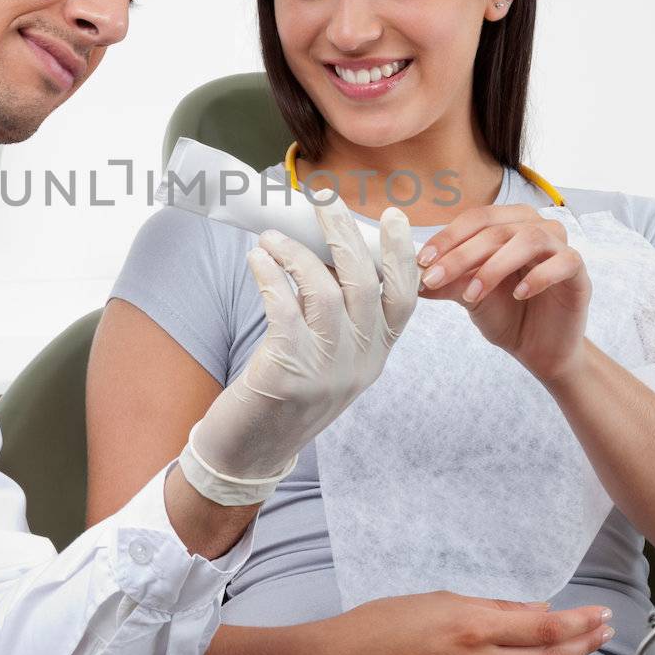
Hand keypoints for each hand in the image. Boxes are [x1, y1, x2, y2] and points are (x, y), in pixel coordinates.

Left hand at [181, 192, 417, 504]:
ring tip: (269, 238)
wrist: (250, 453)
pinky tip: (257, 260)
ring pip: (324, 291)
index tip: (393, 215)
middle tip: (325, 201)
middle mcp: (359, 363)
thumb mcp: (327, 358)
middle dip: (345, 235)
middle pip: (366, 284)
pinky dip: (272, 275)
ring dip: (295, 253)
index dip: (401, 254)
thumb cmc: (284, 393)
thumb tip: (329, 251)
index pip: (404, 298)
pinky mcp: (288, 374)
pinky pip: (285, 309)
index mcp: (375, 355)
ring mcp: (327, 371)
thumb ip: (339, 315)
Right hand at [312, 591, 613, 654]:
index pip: (542, 627)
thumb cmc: (380, 626)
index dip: (578, 622)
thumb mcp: (438, 599)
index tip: (599, 613)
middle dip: (584, 643)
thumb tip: (532, 610)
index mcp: (472, 626)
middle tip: (605, 629)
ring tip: (588, 647)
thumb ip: (492, 607)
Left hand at [417, 204, 590, 385]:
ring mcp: (560, 247)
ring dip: (495, 266)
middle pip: (497, 228)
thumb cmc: (507, 316)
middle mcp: (535, 227)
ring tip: (473, 295)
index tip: (423, 261)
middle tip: (436, 279)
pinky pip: (563, 261)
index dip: (448, 237)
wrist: (540, 350)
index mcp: (508, 225)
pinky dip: (538, 276)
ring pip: (529, 239)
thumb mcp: (470, 297)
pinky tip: (518, 294)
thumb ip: (447, 281)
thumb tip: (409, 276)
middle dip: (462, 254)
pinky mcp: (579, 271)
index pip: (476, 219)